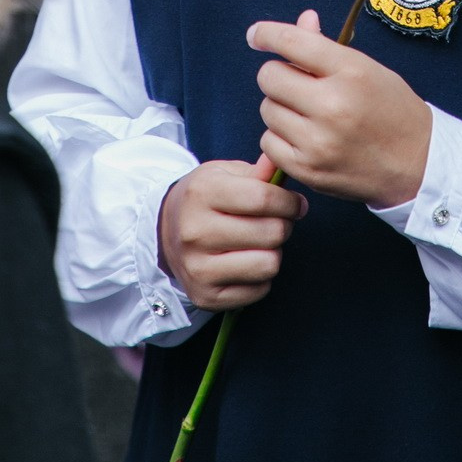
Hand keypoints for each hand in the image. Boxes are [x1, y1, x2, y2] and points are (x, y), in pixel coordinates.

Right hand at [158, 155, 307, 312]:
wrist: (165, 232)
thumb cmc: (206, 198)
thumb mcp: (224, 173)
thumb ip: (257, 171)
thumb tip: (280, 165)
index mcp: (202, 192)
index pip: (263, 198)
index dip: (289, 202)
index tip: (296, 204)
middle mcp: (195, 231)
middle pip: (270, 232)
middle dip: (284, 225)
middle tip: (278, 222)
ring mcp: (198, 267)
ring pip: (268, 264)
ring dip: (274, 252)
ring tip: (262, 242)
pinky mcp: (205, 296)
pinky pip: (259, 290)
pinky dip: (262, 277)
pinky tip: (248, 262)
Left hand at [250, 9, 432, 208]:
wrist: (419, 164)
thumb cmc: (393, 110)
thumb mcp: (367, 69)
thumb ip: (327, 48)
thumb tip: (302, 21)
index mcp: (351, 72)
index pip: (292, 42)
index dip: (267, 34)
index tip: (256, 34)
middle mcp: (332, 105)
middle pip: (270, 77)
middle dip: (278, 75)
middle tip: (297, 83)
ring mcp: (318, 141)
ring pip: (267, 109)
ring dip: (281, 108)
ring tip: (308, 114)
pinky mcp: (308, 169)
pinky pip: (268, 142)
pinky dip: (280, 138)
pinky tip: (304, 137)